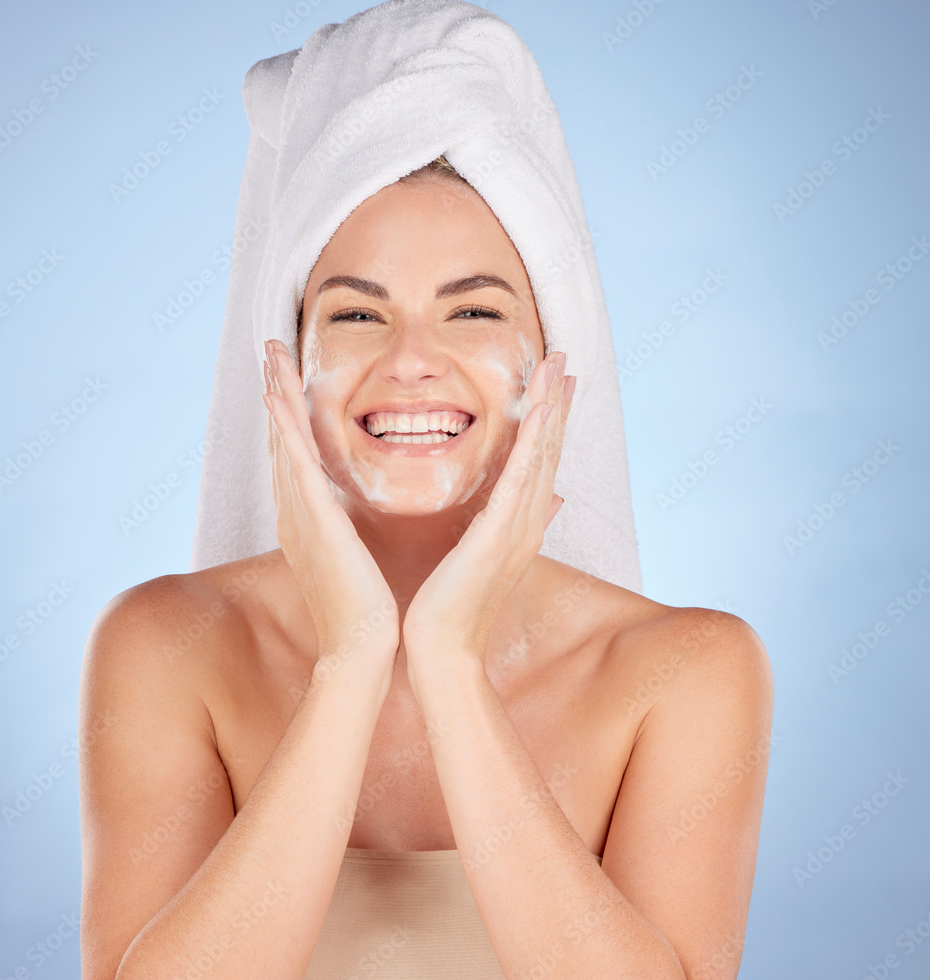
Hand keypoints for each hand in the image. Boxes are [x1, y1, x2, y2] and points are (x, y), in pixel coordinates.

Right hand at [262, 339, 399, 682]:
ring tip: (270, 353)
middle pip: (282, 439)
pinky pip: (296, 464)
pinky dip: (284, 428)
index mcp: (309, 520)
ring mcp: (300, 515)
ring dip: (276, 394)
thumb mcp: (357, 557)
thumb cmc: (366, 609)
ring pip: (284, 441)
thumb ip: (351, 530)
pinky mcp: (314, 522)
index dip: (287, 415)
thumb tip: (358, 517)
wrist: (363, 650)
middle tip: (269, 348)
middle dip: (275, 392)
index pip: (296, 456)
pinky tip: (276, 397)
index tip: (285, 379)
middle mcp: (296, 512)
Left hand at [402, 351, 575, 674]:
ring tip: (557, 366)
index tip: (556, 383)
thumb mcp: (481, 557)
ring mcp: (518, 526)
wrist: (442, 648)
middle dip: (557, 402)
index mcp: (519, 525)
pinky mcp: (500, 533)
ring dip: (551, 408)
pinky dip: (535, 442)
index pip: (538, 462)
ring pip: (540, 456)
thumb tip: (545, 501)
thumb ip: (508, 525)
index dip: (550, 420)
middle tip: (564, 358)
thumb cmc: (452, 606)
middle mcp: (528, 522)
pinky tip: (541, 410)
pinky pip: (522, 478)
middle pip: (547, 450)